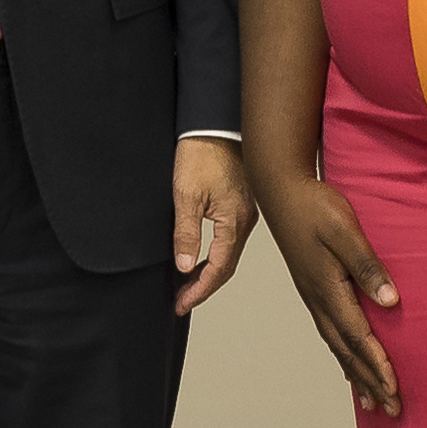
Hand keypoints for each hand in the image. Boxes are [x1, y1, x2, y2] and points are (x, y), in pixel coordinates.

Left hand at [170, 138, 259, 317]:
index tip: (181, 304)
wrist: (214, 123)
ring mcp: (244, 212)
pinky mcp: (240, 203)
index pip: (218, 269)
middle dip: (204, 287)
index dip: (199, 291)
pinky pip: (230, 239)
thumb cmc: (201, 153)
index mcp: (234, 222)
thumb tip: (185, 267)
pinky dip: (216, 254)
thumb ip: (186, 232)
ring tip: (189, 285)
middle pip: (227, 266)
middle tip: (182, 301)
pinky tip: (203, 256)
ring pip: (230, 253)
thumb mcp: (186, 194)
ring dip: (210, 272)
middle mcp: (244, 221)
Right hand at [254, 163, 404, 418]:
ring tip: (372, 402)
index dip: (377, 365)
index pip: (358, 336)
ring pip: (337, 345)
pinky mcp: (313, 289)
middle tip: (391, 410)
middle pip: (347, 350)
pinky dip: (343, 355)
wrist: (282, 191)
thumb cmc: (315, 206)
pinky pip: (330, 332)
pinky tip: (349, 364)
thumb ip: (367, 265)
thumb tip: (391, 301)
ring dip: (357, 374)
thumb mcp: (344, 230)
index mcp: (328, 288)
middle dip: (370, 381)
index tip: (395, 391)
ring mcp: (313, 296)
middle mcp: (318, 299)